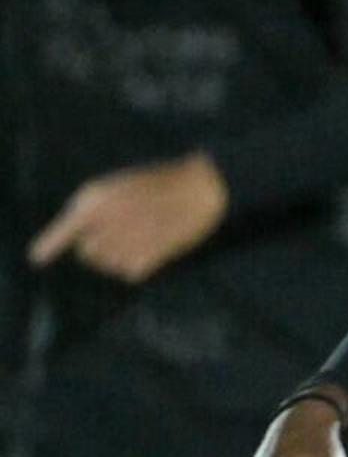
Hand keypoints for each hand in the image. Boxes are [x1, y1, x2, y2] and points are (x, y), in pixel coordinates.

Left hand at [29, 153, 228, 282]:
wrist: (200, 189)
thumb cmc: (159, 183)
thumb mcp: (116, 186)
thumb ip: (94, 210)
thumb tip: (80, 238)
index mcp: (95, 200)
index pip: (65, 230)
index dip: (50, 245)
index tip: (37, 259)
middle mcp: (105, 223)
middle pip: (87, 253)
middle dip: (98, 247)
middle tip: (121, 234)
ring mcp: (126, 242)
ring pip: (108, 265)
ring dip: (118, 258)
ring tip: (138, 240)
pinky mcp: (148, 258)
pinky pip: (130, 273)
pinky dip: (137, 267)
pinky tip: (150, 250)